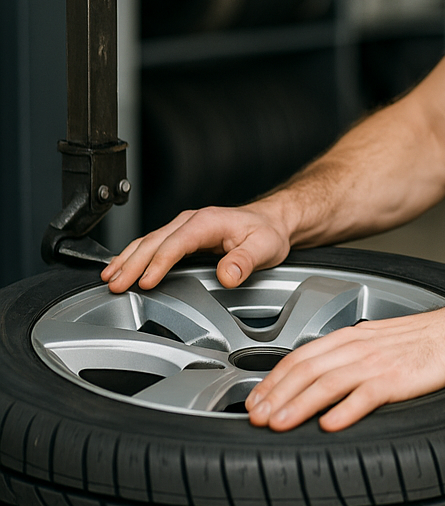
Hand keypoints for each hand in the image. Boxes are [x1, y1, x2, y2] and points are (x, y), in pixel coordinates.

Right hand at [100, 203, 291, 292]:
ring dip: (127, 259)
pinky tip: (122, 266)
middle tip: (115, 285)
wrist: (272, 222)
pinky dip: (134, 255)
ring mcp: (185, 227)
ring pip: (148, 241)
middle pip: (154, 242)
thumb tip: (227, 275)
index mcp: (207, 222)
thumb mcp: (264, 248)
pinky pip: (153, 244)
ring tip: (110, 278)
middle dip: (132, 263)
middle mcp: (192, 221)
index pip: (176, 243)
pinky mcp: (182, 235)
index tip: (146, 282)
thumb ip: (244, 261)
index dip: (159, 263)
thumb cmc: (267, 233)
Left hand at [244, 304, 444, 431]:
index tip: (254, 400)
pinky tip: (330, 424)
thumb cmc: (415, 341)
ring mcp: (376, 363)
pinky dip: (345, 410)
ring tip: (279, 424)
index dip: (272, 380)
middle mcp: (357, 348)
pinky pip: (366, 395)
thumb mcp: (371, 340)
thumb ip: (341, 356)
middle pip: (306, 370)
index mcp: (349, 337)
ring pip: (328, 383)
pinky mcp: (397, 378)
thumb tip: (310, 377)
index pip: (300, 357)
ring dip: (299, 405)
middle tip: (255, 417)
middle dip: (276, 395)